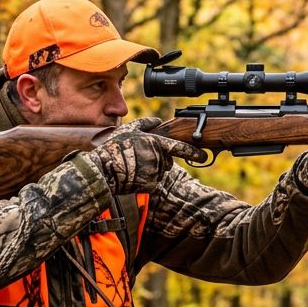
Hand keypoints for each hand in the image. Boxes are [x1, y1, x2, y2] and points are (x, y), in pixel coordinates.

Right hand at [87, 117, 205, 193]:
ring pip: (159, 172)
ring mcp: (155, 173)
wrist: (104, 170)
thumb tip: (156, 120)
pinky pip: (153, 183)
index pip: (180, 148)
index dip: (194, 152)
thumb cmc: (115, 148)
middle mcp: (158, 158)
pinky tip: (133, 175)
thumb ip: (145, 124)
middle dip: (158, 160)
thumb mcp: (128, 130)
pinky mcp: (150, 185)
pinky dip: (145, 180)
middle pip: (167, 161)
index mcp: (156, 143)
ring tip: (133, 166)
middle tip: (139, 157)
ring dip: (150, 169)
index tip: (203, 156)